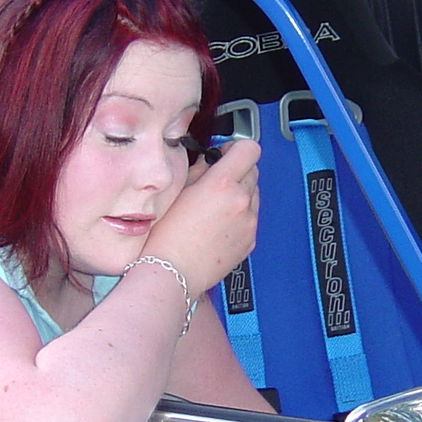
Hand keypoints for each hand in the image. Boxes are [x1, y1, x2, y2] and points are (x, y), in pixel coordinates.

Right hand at [145, 136, 259, 290]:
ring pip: (254, 194)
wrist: (172, 273)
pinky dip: (240, 216)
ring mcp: (249, 223)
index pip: (249, 149)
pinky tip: (217, 226)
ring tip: (214, 208)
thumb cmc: (166, 236)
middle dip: (236, 171)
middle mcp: (241, 202)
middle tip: (215, 182)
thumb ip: (199, 169)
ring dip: (239, 194)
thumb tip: (211, 160)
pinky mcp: (250, 241)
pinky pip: (251, 218)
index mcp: (222, 184)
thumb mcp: (177, 190)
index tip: (223, 155)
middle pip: (253, 170)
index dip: (235, 148)